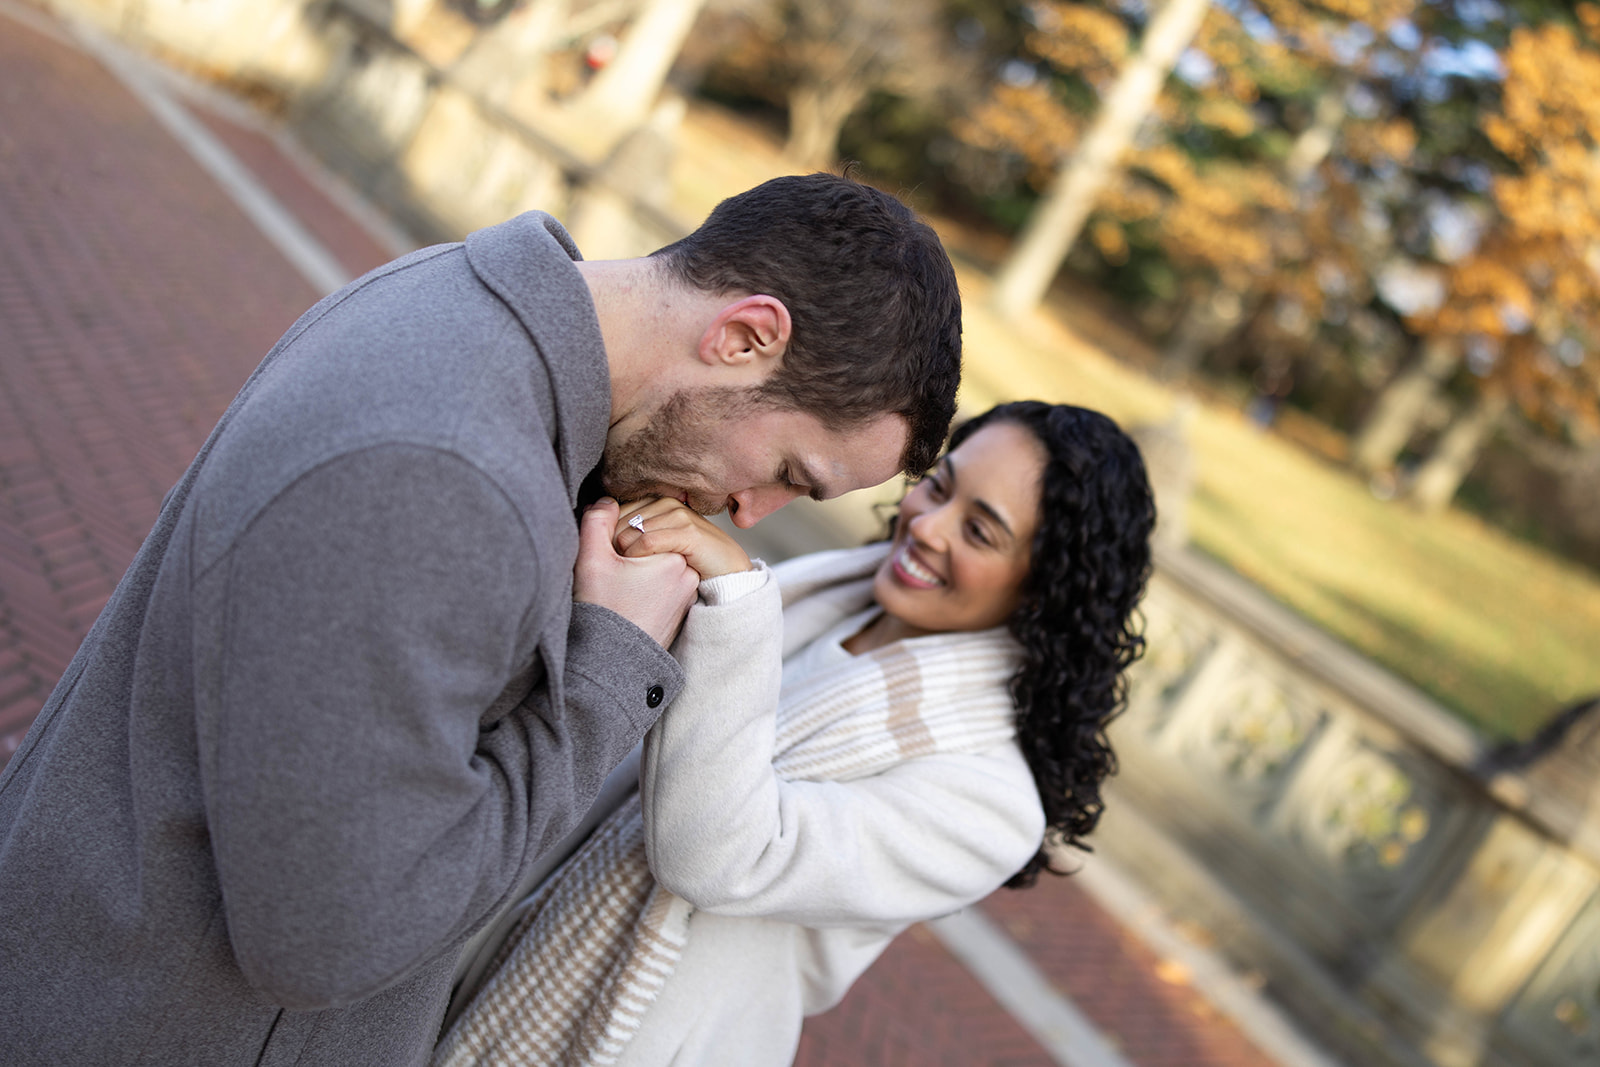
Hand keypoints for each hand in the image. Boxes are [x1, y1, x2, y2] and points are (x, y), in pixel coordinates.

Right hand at [574, 498, 698, 647]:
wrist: (611, 663)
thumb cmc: (602, 613)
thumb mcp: (592, 560)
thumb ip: (596, 521)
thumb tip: (606, 500)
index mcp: (674, 558)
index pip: (640, 527)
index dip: (613, 539)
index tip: (605, 564)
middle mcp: (687, 574)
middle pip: (650, 543)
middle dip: (624, 551)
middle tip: (607, 576)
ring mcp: (685, 593)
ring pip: (653, 562)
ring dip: (631, 567)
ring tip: (614, 589)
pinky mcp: (678, 607)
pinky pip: (658, 582)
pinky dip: (640, 584)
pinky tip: (623, 598)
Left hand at [614, 499, 751, 579]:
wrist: (727, 570)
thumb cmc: (690, 559)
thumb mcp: (659, 543)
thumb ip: (635, 533)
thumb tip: (603, 533)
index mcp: (657, 501)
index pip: (614, 512)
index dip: (604, 535)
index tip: (607, 558)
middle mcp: (666, 502)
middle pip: (618, 521)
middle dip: (611, 545)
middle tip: (615, 567)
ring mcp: (678, 515)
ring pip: (629, 531)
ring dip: (622, 554)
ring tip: (624, 571)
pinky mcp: (688, 532)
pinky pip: (648, 542)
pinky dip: (637, 557)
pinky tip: (638, 570)